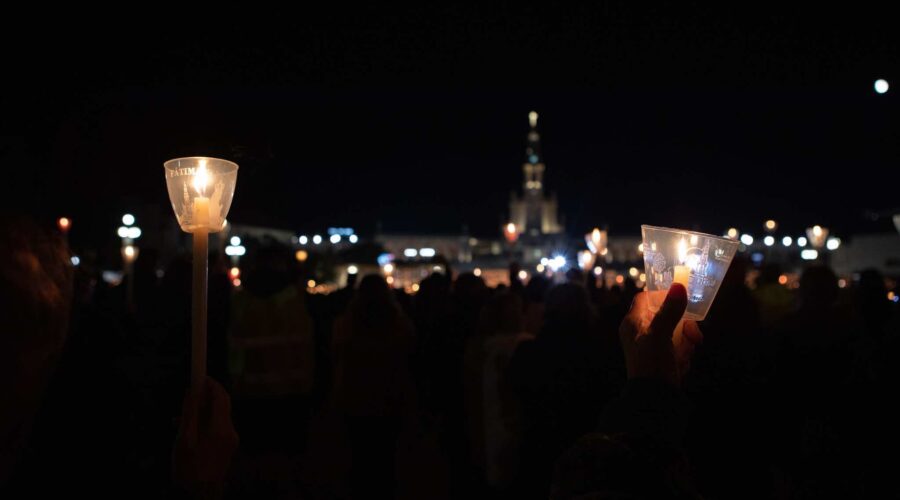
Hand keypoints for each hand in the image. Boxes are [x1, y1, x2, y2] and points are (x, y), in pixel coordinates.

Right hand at [172, 377, 238, 497]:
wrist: (200, 495)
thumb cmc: (190, 469)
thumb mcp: (184, 440)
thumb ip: (189, 414)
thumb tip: (192, 392)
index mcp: (221, 429)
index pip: (221, 397)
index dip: (211, 383)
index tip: (200, 375)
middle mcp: (230, 432)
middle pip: (222, 405)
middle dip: (206, 396)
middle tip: (190, 394)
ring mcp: (231, 440)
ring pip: (218, 416)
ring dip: (203, 411)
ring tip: (182, 417)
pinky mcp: (228, 446)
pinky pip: (218, 427)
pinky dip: (206, 422)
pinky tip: (190, 430)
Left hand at [618, 284, 702, 386]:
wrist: (654, 398)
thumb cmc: (652, 363)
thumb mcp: (661, 334)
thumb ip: (670, 311)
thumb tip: (679, 286)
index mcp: (633, 323)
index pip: (644, 298)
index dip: (662, 296)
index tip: (680, 301)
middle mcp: (640, 332)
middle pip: (667, 316)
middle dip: (684, 326)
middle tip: (694, 336)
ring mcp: (652, 346)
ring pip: (677, 333)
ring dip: (685, 343)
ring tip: (683, 356)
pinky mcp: (662, 359)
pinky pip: (678, 349)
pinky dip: (683, 355)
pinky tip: (681, 365)